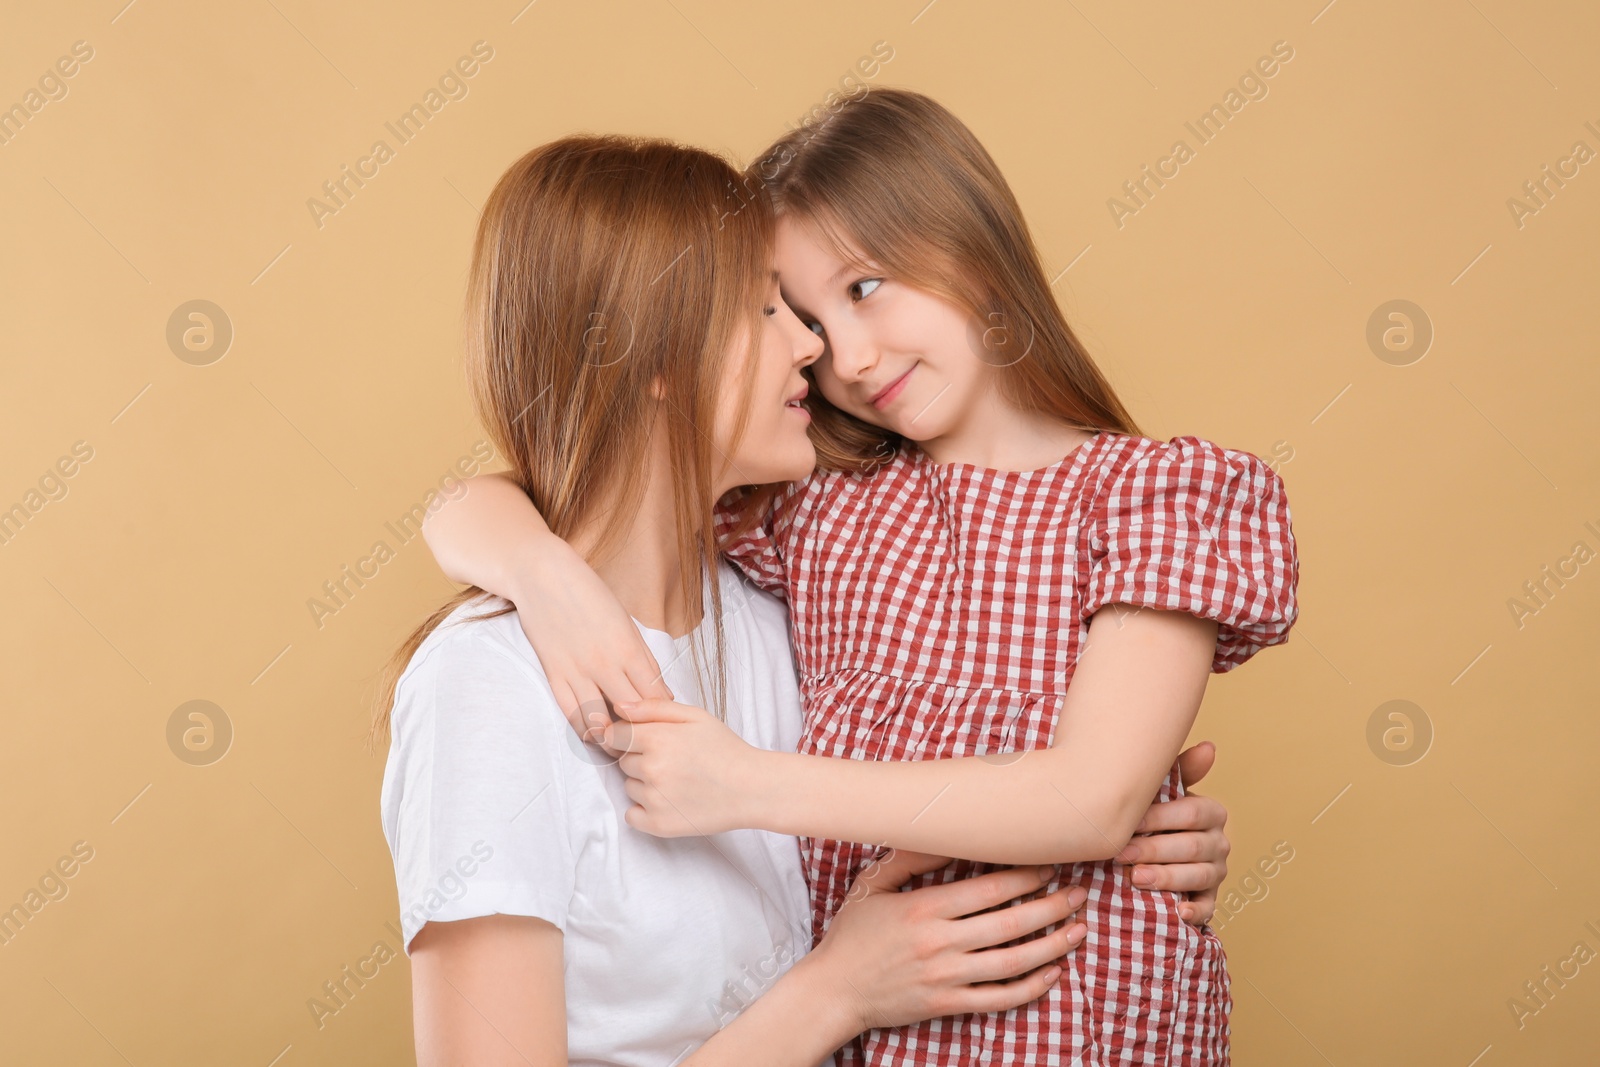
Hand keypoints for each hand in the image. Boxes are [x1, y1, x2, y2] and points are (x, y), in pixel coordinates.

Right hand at [504, 531, 675, 742]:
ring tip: (620, 740)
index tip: (664, 722)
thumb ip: (644, 660)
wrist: (542, 575)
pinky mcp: (554, 674)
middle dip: (641, 728)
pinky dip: (584, 727)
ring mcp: (577, 671)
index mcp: (629, 648)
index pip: (655, 697)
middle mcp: (605, 664)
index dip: (662, 715)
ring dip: (612, 735)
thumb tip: (663, 693)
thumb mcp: (627, 622)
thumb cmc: (590, 594)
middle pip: (631, 713)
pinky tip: (594, 732)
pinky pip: (571, 713)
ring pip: (599, 721)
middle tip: (646, 737)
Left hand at [604, 699, 758, 836]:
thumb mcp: (695, 716)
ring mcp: (654, 800)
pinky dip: (644, 810)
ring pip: (629, 787)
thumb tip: (618, 708)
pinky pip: (632, 815)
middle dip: (641, 759)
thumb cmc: (726, 750)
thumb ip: (653, 708)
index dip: (628, 736)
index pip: (614, 735)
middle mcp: (651, 770)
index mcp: (657, 739)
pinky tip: (668, 801)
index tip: (647, 741)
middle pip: (623, 762)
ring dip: (645, 784)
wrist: (752, 788)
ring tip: (677, 781)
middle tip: (673, 761)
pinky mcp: (658, 824)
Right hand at [804, 850, 1088, 1032]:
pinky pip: (1000, 999)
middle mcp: (941, 943)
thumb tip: (951, 835)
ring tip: (1079, 930)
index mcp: (924, 908)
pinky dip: (1032, 988)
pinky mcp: (948, 1005)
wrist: (834, 989)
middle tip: (1080, 894)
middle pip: (1011, 924)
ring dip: (1052, 945)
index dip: (1026, 878)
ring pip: (1013, 962)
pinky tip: (1053, 973)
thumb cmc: (853, 932)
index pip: (990, 889)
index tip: (1051, 866)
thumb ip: (912, 858)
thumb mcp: (874, 883)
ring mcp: (947, 977)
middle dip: (1052, 907)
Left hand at [1114, 741, 1229, 925]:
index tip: (1128, 822)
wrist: (1142, 853)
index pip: (1191, 813)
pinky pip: (1208, 908)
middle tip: (1121, 854)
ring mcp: (1216, 873)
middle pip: (1190, 846)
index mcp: (1210, 812)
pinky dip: (1195, 912)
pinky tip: (1179, 912)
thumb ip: (1176, 770)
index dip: (1159, 818)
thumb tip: (1210, 747)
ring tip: (1136, 878)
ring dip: (1166, 878)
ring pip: (1198, 877)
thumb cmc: (1149, 817)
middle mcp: (1218, 842)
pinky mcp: (1208, 899)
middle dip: (1154, 850)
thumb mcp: (1158, 793)